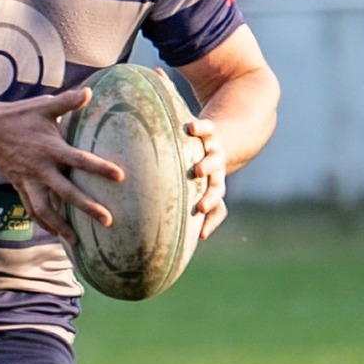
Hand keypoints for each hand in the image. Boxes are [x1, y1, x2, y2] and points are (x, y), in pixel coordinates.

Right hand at [0, 87, 124, 242]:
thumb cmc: (20, 115)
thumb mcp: (44, 106)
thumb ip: (68, 101)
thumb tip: (89, 91)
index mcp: (50, 148)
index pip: (79, 160)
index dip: (99, 168)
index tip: (119, 176)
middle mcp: (40, 168)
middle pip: (66, 193)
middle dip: (87, 208)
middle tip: (108, 221)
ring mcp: (29, 181)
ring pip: (45, 209)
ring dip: (61, 226)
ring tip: (77, 241)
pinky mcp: (20, 187)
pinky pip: (32, 210)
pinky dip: (44, 224)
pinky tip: (56, 235)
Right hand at [184, 113, 228, 239]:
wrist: (210, 135)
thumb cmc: (190, 165)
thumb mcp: (186, 185)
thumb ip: (174, 202)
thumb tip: (145, 226)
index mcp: (212, 187)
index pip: (217, 209)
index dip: (211, 222)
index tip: (201, 235)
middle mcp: (215, 172)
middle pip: (218, 187)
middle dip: (210, 198)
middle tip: (200, 208)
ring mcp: (213, 151)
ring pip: (215, 160)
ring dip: (208, 167)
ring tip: (198, 171)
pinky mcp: (209, 131)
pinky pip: (207, 129)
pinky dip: (200, 129)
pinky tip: (189, 128)